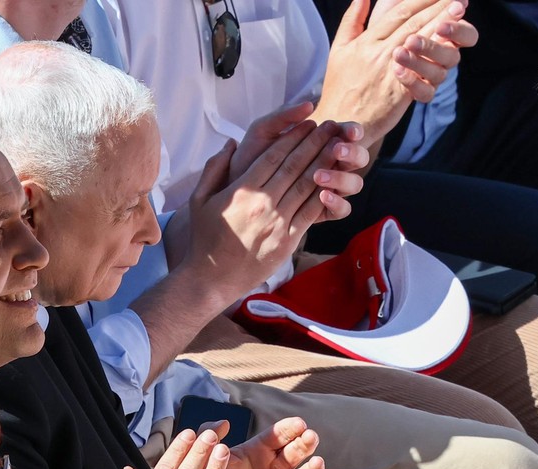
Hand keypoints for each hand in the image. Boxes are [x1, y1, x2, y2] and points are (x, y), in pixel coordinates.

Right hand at [181, 120, 361, 304]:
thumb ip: (214, 169)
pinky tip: (335, 180)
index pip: (273, 156)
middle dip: (315, 142)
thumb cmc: (205, 237)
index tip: (307, 123)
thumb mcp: (198, 199)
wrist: (213, 277)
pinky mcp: (288, 240)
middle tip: (331, 126)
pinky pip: (310, 211)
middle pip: (295, 165)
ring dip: (325, 163)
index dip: (293, 137)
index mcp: (241, 190)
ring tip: (339, 146)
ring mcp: (277, 221)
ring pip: (307, 185)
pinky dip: (325, 194)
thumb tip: (230, 144)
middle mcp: (262, 202)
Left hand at [220, 417, 323, 468]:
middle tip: (311, 437)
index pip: (276, 437)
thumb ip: (210, 439)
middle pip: (293, 453)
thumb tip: (223, 422)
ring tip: (317, 462)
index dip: (288, 430)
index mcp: (256, 453)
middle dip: (304, 445)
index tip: (299, 423)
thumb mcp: (208, 461)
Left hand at [231, 103, 368, 200]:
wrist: (234, 190)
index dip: (351, 131)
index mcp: (322, 143)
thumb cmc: (249, 157)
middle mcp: (331, 165)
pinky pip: (342, 210)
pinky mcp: (322, 211)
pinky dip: (337, 202)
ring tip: (319, 175)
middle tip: (337, 149)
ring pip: (353, 184)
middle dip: (351, 152)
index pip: (347, 134)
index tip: (346, 129)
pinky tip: (322, 195)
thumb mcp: (262, 133)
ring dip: (342, 177)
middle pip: (357, 158)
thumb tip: (309, 105)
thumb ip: (283, 117)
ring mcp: (329, 189)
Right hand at [316, 0, 463, 144]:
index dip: (420, 0)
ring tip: (458, 10)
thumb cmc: (338, 88)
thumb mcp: (338, 50)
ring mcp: (389, 71)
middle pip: (413, 23)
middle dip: (437, 7)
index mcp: (365, 42)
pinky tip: (451, 44)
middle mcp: (377, 53)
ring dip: (442, 23)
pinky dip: (437, 56)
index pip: (397, 13)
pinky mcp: (399, 91)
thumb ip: (351, 22)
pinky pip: (422, 70)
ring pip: (420, 41)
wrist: (339, 123)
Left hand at [391, 1, 477, 101]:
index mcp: (445, 34)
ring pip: (438, 74)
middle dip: (433, 46)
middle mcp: (443, 56)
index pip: (467, 34)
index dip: (458, 29)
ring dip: (418, 62)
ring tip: (398, 52)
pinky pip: (425, 93)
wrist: (362, 59)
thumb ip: (412, 1)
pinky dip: (412, 82)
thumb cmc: (382, 26)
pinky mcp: (420, 91)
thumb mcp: (393, 6)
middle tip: (412, 40)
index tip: (443, 23)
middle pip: (452, 55)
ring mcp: (432, 75)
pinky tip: (396, 70)